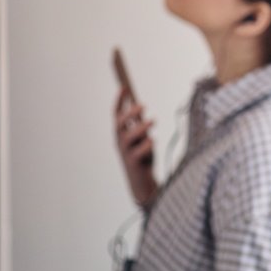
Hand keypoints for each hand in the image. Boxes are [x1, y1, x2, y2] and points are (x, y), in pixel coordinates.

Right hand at [114, 87, 158, 206]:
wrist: (142, 183)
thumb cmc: (143, 158)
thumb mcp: (141, 139)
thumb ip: (139, 125)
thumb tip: (139, 108)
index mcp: (121, 134)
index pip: (116, 115)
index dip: (119, 101)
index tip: (124, 88)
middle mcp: (120, 142)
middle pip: (120, 124)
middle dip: (129, 113)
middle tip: (143, 105)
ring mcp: (125, 153)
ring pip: (129, 137)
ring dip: (141, 127)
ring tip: (153, 120)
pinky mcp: (133, 163)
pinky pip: (139, 151)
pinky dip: (147, 145)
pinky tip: (152, 141)